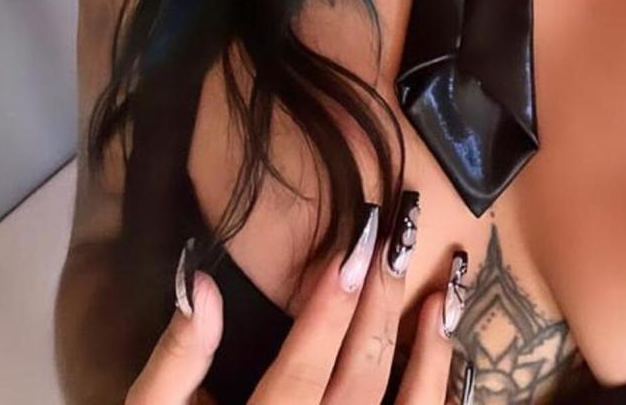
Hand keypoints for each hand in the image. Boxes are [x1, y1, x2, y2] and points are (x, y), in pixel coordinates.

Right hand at [124, 192, 471, 403]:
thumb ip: (176, 362)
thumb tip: (203, 281)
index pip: (304, 370)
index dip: (332, 305)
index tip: (359, 241)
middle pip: (360, 383)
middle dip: (382, 306)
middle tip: (401, 236)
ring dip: (428, 360)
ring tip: (439, 299)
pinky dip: (437, 403)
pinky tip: (448, 365)